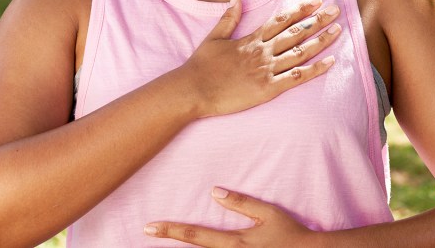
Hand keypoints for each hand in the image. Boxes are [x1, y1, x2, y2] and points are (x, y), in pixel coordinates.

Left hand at [144, 187, 317, 246]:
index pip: (195, 236)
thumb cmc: (290, 233)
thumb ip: (241, 202)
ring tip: (162, 239)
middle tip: (145, 232)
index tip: (149, 227)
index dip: (170, 231)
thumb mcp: (268, 213)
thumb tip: (214, 191)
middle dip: (167, 242)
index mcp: (234, 242)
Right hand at [184, 0, 340, 117]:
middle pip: (296, 32)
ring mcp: (267, 69)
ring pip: (300, 51)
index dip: (301, 9)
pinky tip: (330, 62)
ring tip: (338, 30)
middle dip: (318, 20)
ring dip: (321, 40)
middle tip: (337, 10)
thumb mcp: (213, 37)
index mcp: (251, 39)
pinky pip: (297, 77)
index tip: (316, 0)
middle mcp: (263, 51)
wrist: (193, 90)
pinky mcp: (268, 88)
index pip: (281, 19)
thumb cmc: (201, 66)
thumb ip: (228, 17)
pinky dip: (315, 69)